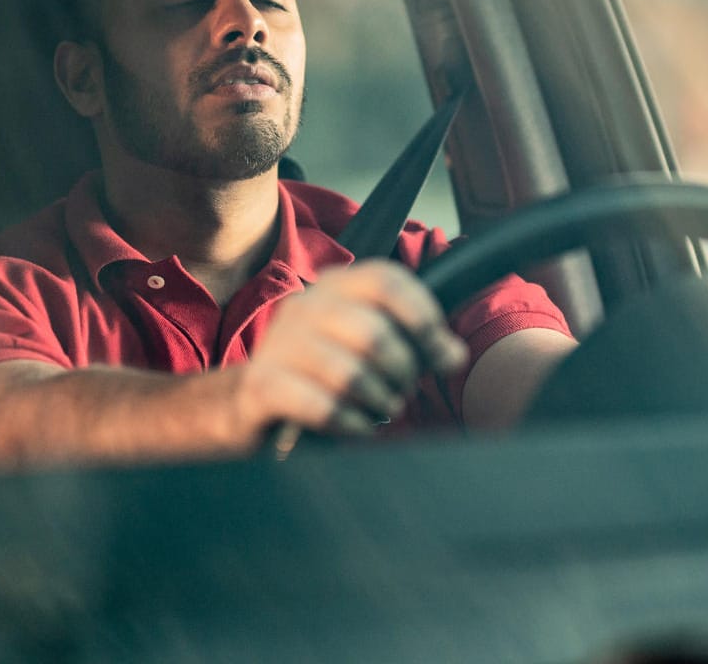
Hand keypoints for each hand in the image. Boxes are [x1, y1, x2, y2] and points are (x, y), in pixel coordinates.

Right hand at [232, 259, 468, 441]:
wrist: (254, 402)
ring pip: (348, 374)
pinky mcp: (263, 387)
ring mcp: (279, 346)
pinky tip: (357, 427)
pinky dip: (350, 423)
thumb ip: (412, 342)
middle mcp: (303, 308)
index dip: (423, 316)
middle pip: (373, 332)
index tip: (442, 354)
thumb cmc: (324, 373)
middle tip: (403, 391)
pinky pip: (321, 406)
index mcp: (333, 287)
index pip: (386, 280)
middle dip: (402, 371)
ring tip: (381, 410)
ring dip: (378, 401)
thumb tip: (453, 354)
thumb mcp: (367, 347)